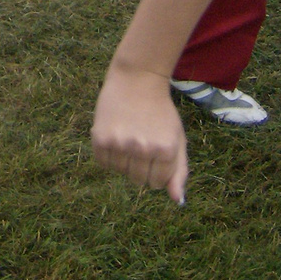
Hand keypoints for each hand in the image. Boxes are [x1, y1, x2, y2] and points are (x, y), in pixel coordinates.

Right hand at [91, 66, 187, 204]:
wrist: (136, 78)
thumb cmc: (160, 110)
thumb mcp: (177, 138)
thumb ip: (179, 171)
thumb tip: (177, 200)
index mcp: (166, 150)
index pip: (157, 183)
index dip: (155, 169)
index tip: (154, 150)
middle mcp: (143, 149)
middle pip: (137, 180)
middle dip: (139, 166)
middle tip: (140, 140)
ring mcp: (121, 143)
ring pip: (119, 172)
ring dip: (122, 159)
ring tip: (127, 135)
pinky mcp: (101, 137)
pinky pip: (102, 162)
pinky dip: (107, 154)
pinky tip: (114, 135)